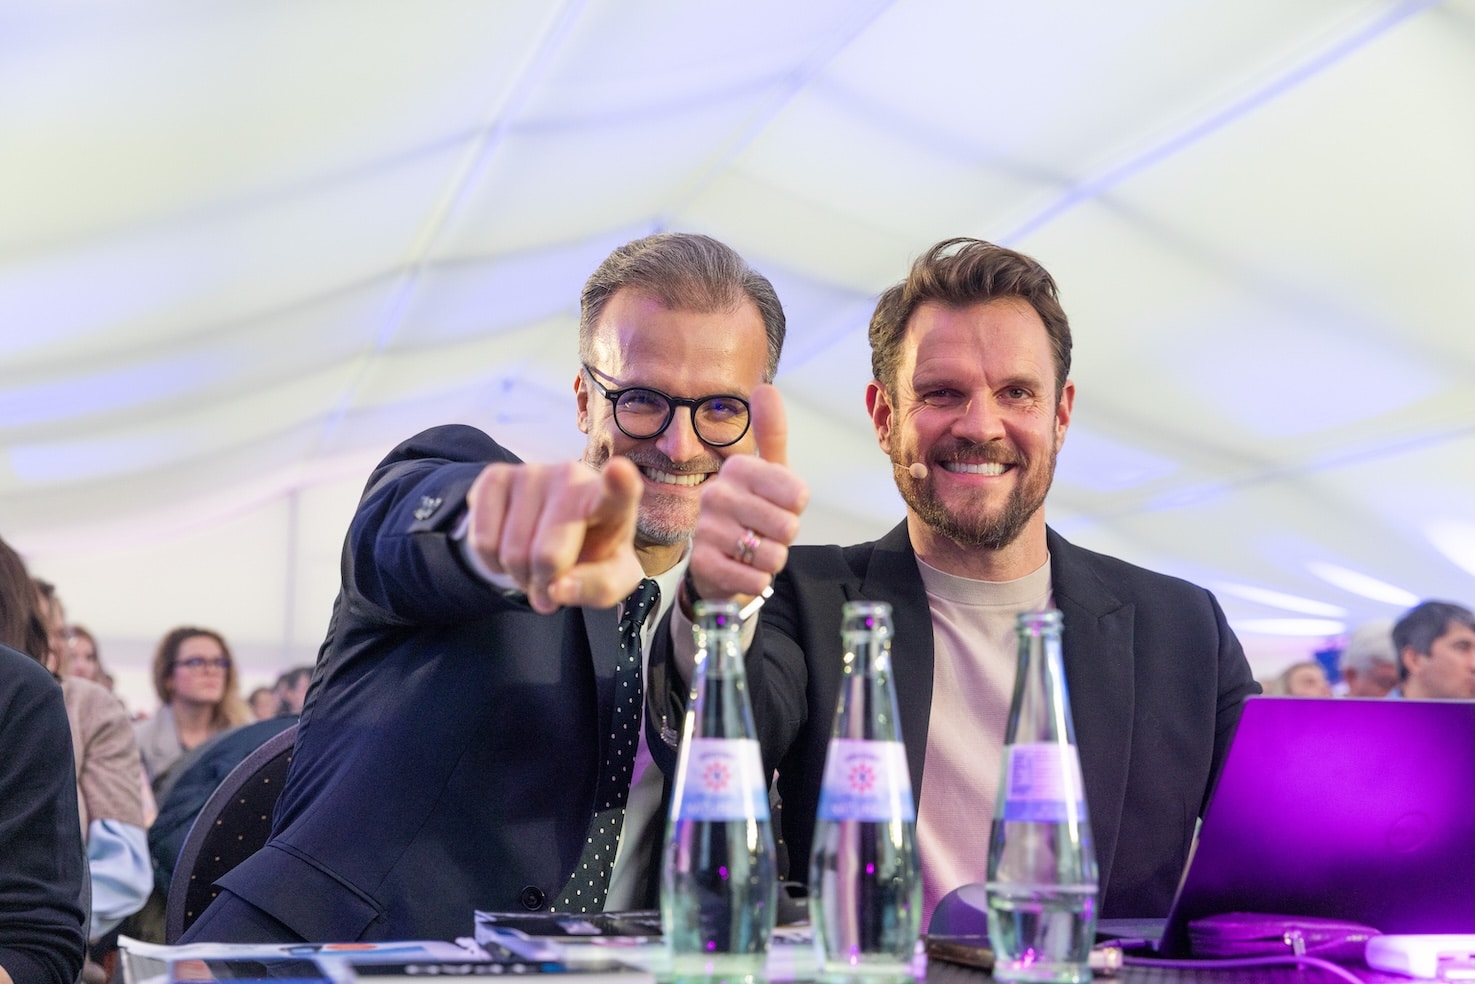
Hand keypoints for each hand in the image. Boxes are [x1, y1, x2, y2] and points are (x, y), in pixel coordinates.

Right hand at [465, 456, 644, 613]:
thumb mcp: (610, 580)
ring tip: (535, 564)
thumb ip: (597, 587)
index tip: (620, 471)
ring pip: (511, 552)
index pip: (620, 490)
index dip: (619, 482)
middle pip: (547, 556)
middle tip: (553, 579)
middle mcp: (573, 476)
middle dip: (544, 582)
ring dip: (519, 575)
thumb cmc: (593, 554)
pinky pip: (482, 540)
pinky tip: (510, 551)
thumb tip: (557, 588)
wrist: (557, 535)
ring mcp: (531, 472)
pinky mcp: (495, 476)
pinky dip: (491, 562)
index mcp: (613, 501)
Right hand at [686, 384, 809, 610]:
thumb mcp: (768, 474)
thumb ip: (771, 435)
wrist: (718, 563)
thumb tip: (765, 388)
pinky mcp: (702, 564)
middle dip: (784, 537)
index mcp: (738, 468)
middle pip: (787, 526)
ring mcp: (705, 529)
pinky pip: (754, 579)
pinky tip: (744, 571)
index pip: (797, 494)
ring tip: (753, 552)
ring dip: (771, 560)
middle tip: (764, 532)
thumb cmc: (751, 514)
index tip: (778, 506)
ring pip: (772, 555)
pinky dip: (757, 581)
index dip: (796, 509)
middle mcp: (716, 494)